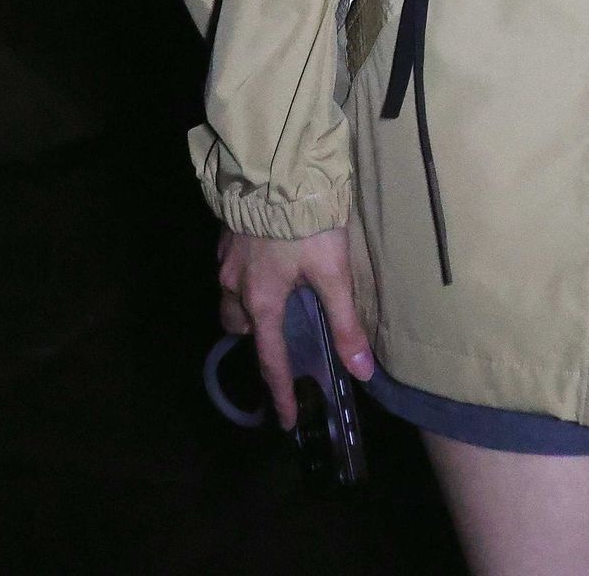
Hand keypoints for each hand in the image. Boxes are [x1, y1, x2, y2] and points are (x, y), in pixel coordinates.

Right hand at [217, 225, 375, 430]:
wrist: (277, 168)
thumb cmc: (306, 223)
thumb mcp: (333, 271)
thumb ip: (345, 322)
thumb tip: (361, 371)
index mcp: (262, 301)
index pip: (271, 358)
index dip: (280, 391)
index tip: (285, 420)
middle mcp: (236, 285)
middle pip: (238, 327)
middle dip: (255, 337)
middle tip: (278, 336)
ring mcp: (227, 258)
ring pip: (230, 297)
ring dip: (246, 305)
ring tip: (273, 296)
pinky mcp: (227, 232)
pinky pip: (230, 268)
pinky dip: (245, 274)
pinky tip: (265, 258)